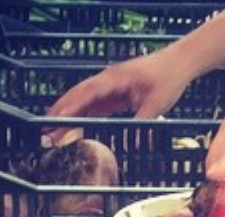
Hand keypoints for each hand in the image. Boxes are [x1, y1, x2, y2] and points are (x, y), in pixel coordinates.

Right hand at [46, 50, 189, 140]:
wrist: (178, 63)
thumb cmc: (168, 79)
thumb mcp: (157, 104)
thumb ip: (143, 123)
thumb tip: (135, 145)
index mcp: (114, 79)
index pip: (87, 94)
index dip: (71, 107)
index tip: (57, 119)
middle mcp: (108, 81)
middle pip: (79, 96)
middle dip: (61, 112)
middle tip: (46, 129)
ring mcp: (111, 86)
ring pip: (84, 100)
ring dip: (70, 114)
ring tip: (55, 131)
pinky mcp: (116, 92)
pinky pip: (96, 104)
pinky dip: (84, 114)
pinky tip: (76, 126)